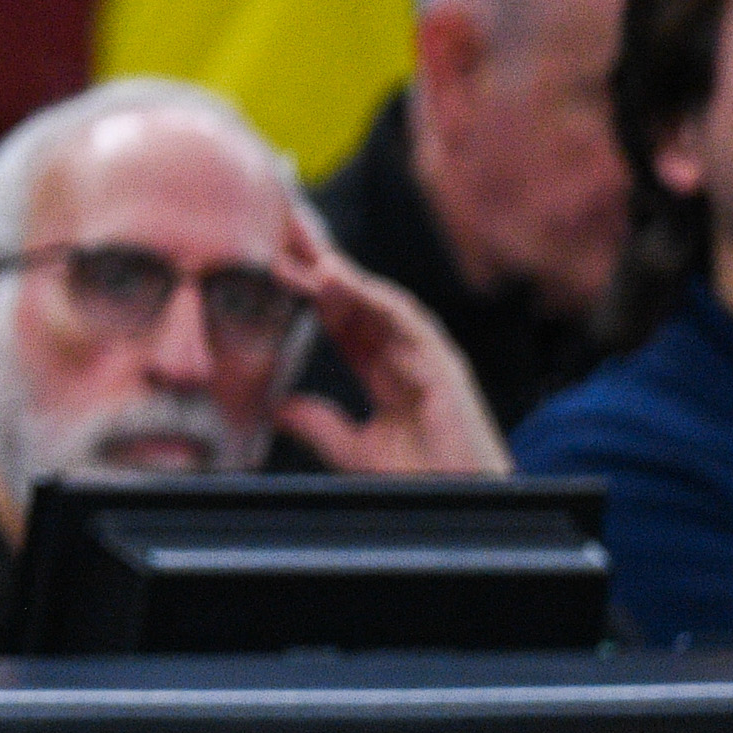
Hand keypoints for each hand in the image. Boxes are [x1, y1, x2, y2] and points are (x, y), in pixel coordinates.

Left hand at [273, 210, 510, 478]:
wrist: (461, 507)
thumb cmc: (423, 480)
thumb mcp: (356, 450)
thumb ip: (321, 426)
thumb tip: (279, 408)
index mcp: (384, 369)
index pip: (339, 317)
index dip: (307, 289)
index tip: (271, 262)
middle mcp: (404, 354)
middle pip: (356, 297)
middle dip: (321, 262)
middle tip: (283, 225)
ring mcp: (426, 355)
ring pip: (376, 299)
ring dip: (339, 270)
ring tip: (301, 245)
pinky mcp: (444, 363)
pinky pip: (403, 318)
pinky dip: (368, 294)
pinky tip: (336, 276)